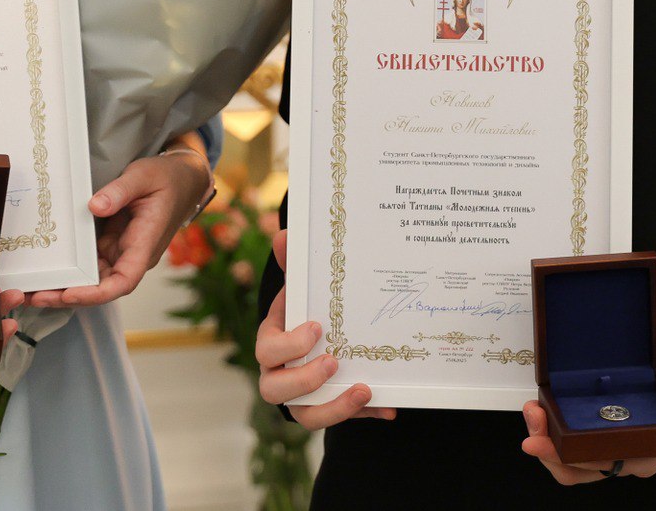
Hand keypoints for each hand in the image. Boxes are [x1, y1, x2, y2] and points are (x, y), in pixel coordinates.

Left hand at [24, 149, 211, 308]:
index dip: (95, 294)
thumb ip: (120, 191)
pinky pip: (89, 261)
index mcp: (145, 245)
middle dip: (67, 294)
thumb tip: (94, 206)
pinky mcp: (112, 243)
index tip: (68, 294)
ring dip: (64, 284)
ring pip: (92, 277)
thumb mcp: (144, 176)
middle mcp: (132, 255)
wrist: (182, 177)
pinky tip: (47, 266)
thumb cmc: (167, 177)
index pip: (123, 281)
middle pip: (101, 286)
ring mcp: (121, 251)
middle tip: (33, 295)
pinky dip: (69, 267)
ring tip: (30, 287)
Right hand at [255, 230, 396, 428]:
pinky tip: (388, 407)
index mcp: (271, 344)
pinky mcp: (326, 410)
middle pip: (275, 390)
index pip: (267, 351)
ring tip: (363, 390)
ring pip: (305, 415)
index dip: (288, 345)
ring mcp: (301, 398)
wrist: (319, 335)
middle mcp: (279, 375)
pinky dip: (364, 415)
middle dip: (304, 381)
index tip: (317, 328)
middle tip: (334, 363)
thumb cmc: (305, 310)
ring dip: (334, 407)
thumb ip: (295, 264)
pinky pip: (341, 420)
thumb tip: (285, 235)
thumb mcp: (302, 288)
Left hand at [520, 359, 655, 482]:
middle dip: (548, 447)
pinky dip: (551, 428)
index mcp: (645, 456)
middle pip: (577, 466)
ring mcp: (609, 446)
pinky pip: (569, 440)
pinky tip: (540, 408)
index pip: (601, 465)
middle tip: (532, 419)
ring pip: (568, 459)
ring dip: (545, 438)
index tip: (543, 441)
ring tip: (531, 412)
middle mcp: (624, 457)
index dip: (569, 457)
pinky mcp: (598, 431)